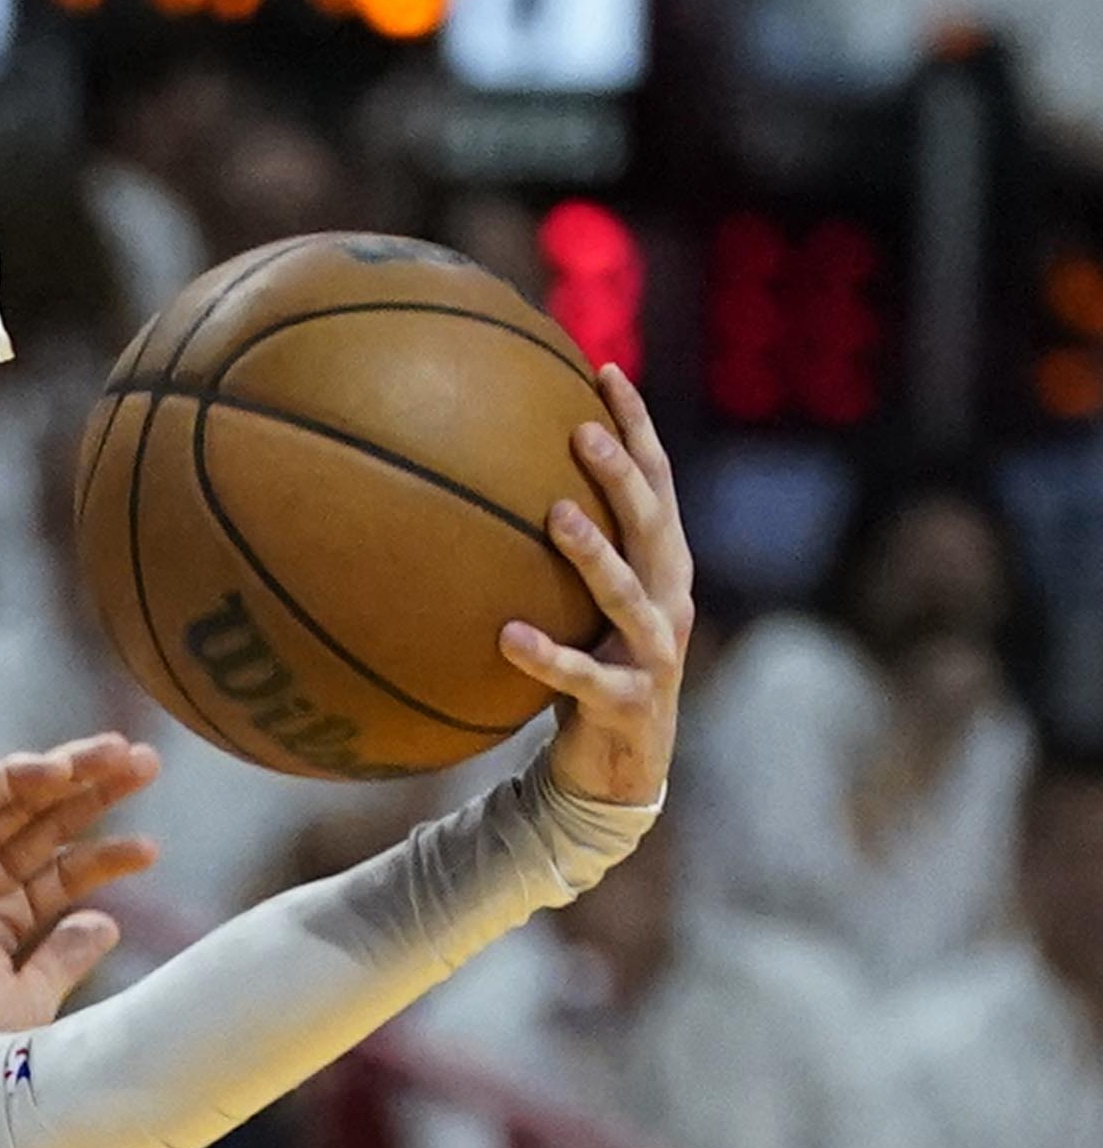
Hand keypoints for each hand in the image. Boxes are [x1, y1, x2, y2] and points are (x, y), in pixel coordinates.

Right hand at [0, 740, 160, 1063]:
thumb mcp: (29, 998)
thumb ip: (64, 958)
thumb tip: (110, 922)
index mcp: (8, 919)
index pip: (67, 871)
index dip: (109, 854)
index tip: (151, 849)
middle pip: (48, 824)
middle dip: (98, 791)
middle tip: (147, 763)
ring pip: (17, 800)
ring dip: (67, 770)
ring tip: (117, 753)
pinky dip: (14, 777)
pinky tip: (60, 770)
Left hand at [501, 366, 691, 813]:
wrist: (615, 776)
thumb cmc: (589, 679)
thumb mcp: (579, 609)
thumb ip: (554, 557)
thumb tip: (478, 493)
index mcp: (663, 571)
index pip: (658, 482)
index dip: (637, 427)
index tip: (605, 371)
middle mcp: (669, 603)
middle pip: (654, 523)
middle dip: (622, 472)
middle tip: (580, 431)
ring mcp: (654, 656)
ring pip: (629, 594)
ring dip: (595, 552)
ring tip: (554, 515)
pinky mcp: (627, 705)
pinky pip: (582, 677)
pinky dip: (546, 656)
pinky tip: (506, 636)